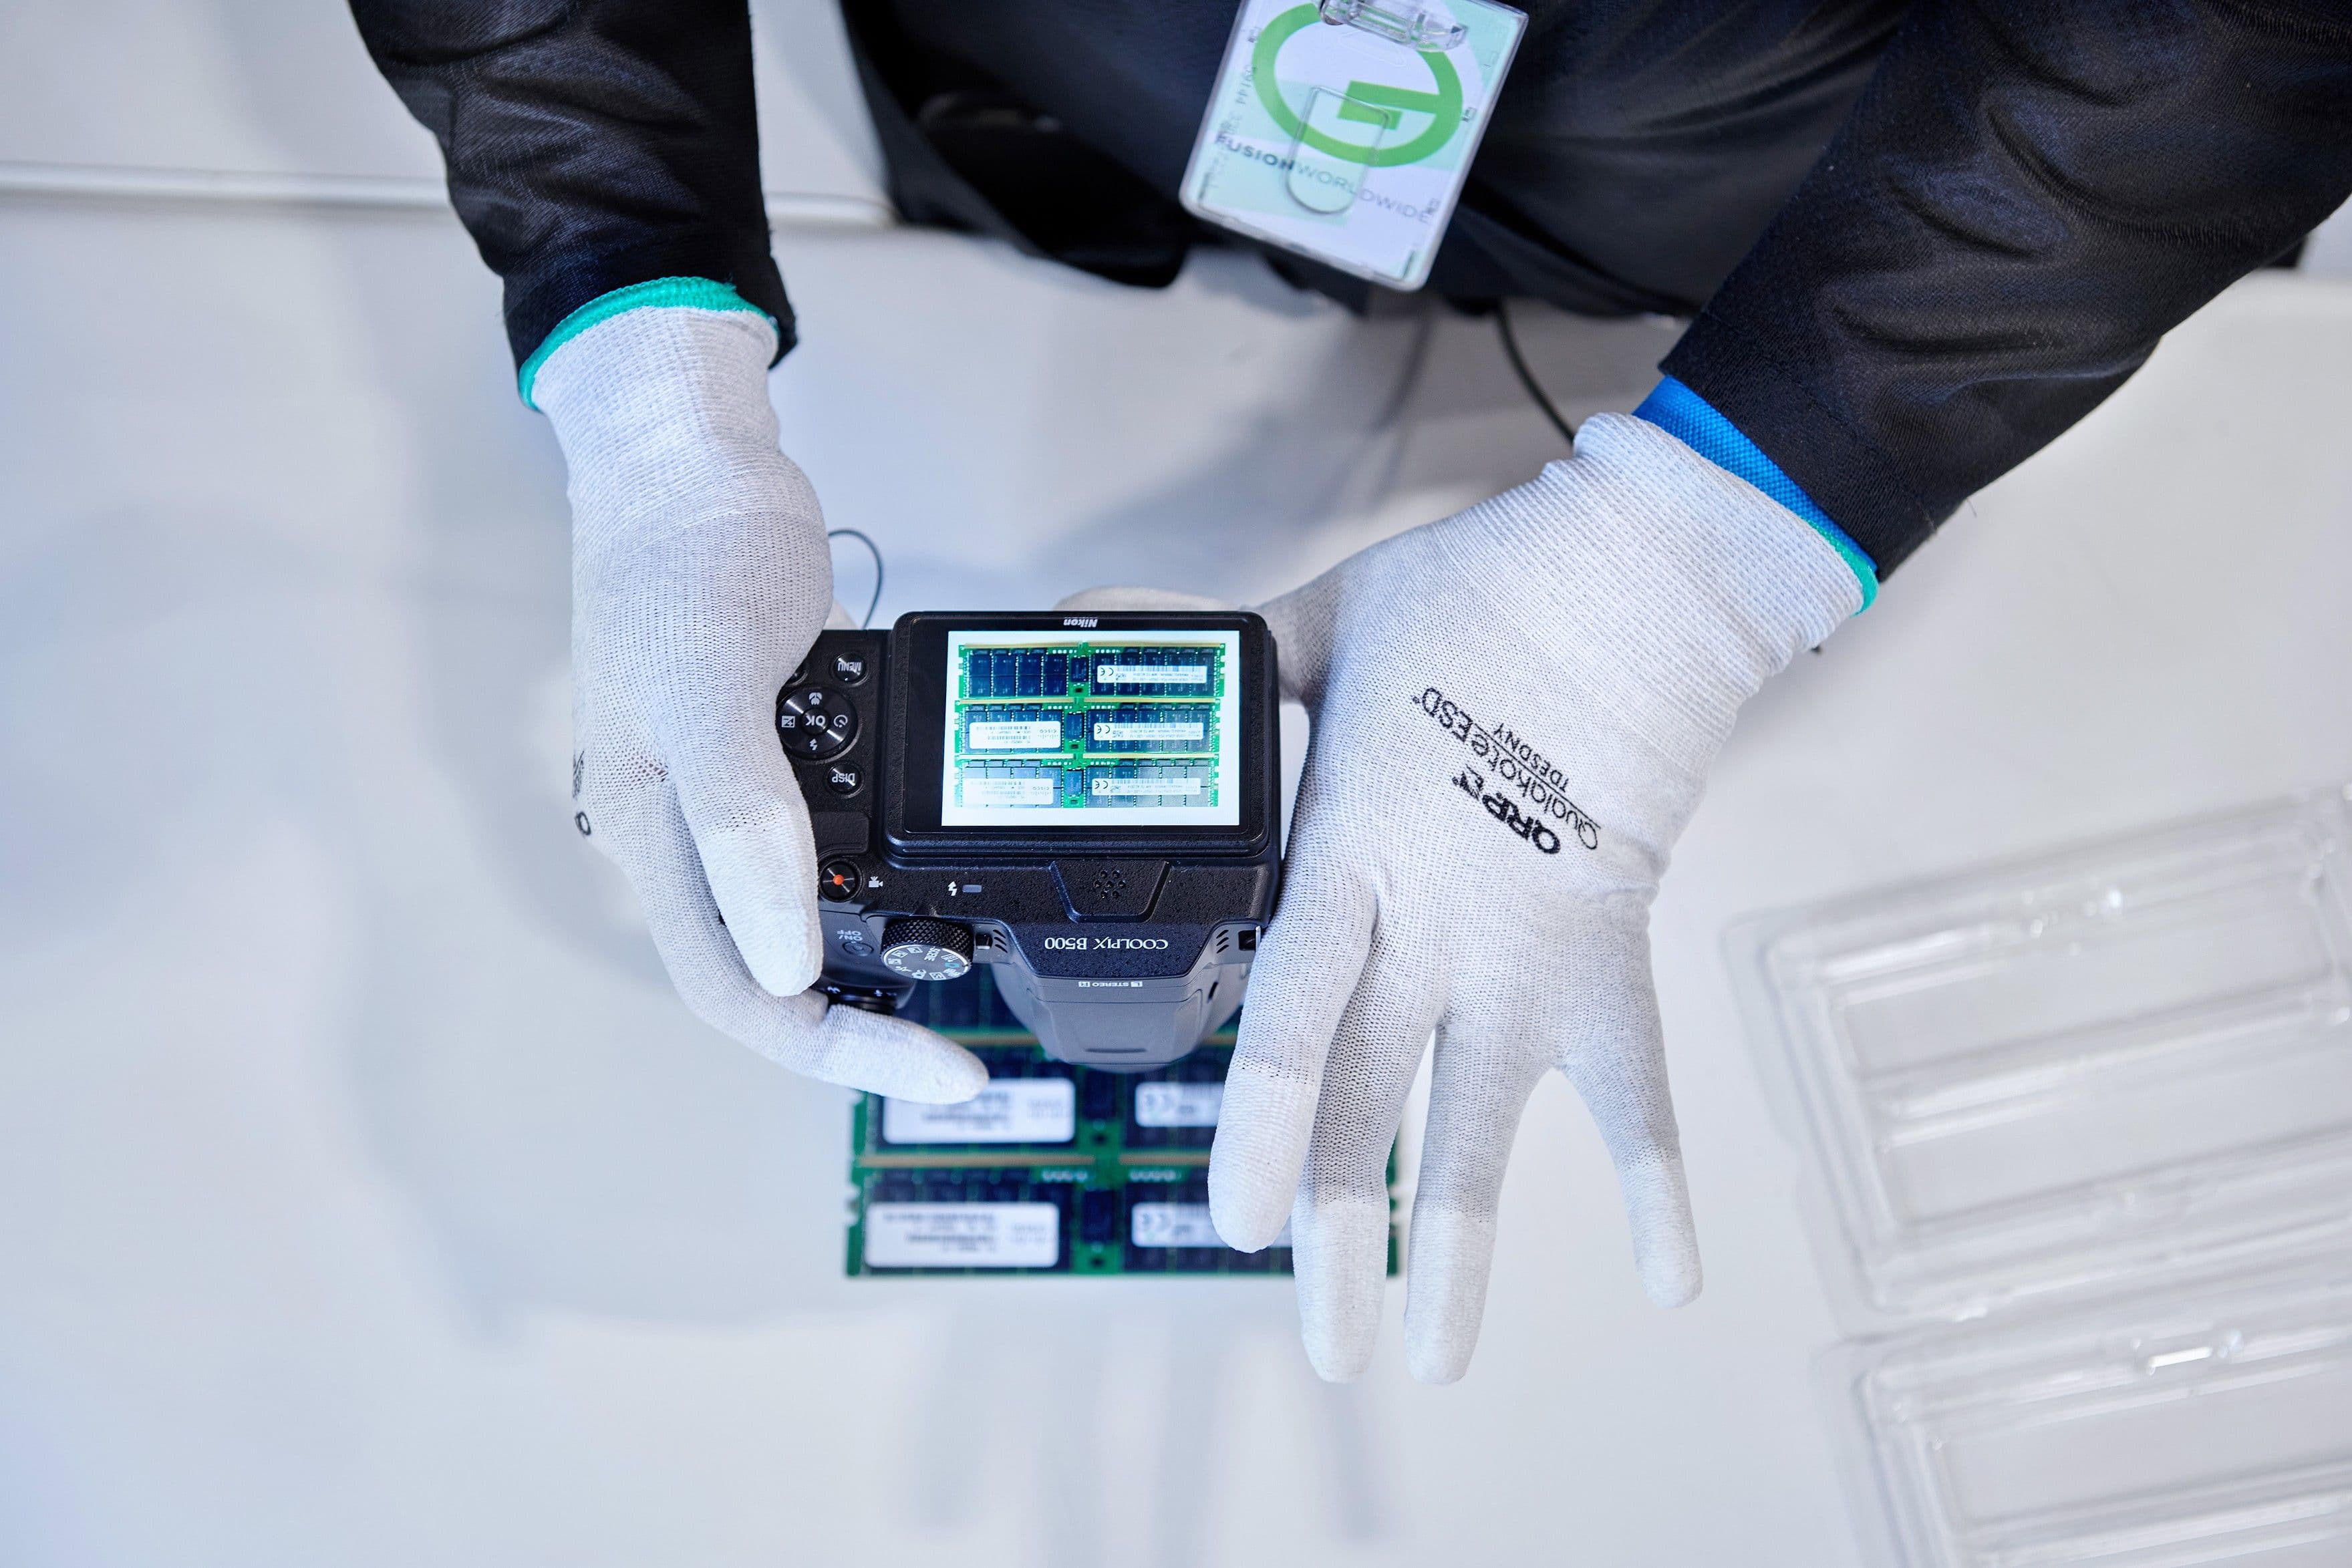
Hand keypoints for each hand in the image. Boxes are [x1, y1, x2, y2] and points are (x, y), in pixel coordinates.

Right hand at [535, 302, 981, 1101]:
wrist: (690, 450)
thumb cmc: (685, 549)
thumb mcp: (713, 678)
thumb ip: (741, 818)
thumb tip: (784, 963)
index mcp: (652, 832)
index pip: (737, 991)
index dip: (838, 1049)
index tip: (946, 1074)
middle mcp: (684, 831)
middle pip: (769, 975)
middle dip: (863, 1030)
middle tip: (966, 1058)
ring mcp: (729, 792)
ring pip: (796, 918)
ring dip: (867, 966)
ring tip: (962, 995)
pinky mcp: (776, 748)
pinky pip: (824, 842)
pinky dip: (882, 874)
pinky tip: (942, 876)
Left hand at [1081, 414, 1858, 1380]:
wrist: (1641, 580)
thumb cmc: (1479, 596)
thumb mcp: (1323, 618)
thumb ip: (1218, 657)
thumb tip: (1095, 625)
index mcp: (1356, 853)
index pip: (1299, 1014)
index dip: (1266, 1124)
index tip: (1238, 1222)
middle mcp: (1439, 928)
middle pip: (1373, 1102)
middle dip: (1339, 1234)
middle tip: (1324, 1348)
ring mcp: (1530, 954)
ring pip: (1487, 1127)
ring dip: (1461, 1251)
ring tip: (1435, 1360)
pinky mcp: (1611, 953)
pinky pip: (1639, 1088)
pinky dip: (1659, 1182)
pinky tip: (1670, 1284)